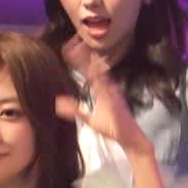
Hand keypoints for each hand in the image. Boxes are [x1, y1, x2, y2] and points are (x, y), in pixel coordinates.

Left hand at [55, 38, 151, 156]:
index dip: (83, 64)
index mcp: (102, 92)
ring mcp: (114, 97)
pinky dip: (105, 88)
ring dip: (96, 71)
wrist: (129, 138)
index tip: (72, 52)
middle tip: (77, 48)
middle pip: (98, 73)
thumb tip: (59, 104)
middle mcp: (109, 91)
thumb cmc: (111, 127)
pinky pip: (111, 96)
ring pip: (104, 81)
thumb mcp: (89, 119)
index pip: (91, 75)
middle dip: (88, 62)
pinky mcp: (119, 106)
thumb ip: (75, 110)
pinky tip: (99, 80)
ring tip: (88, 59)